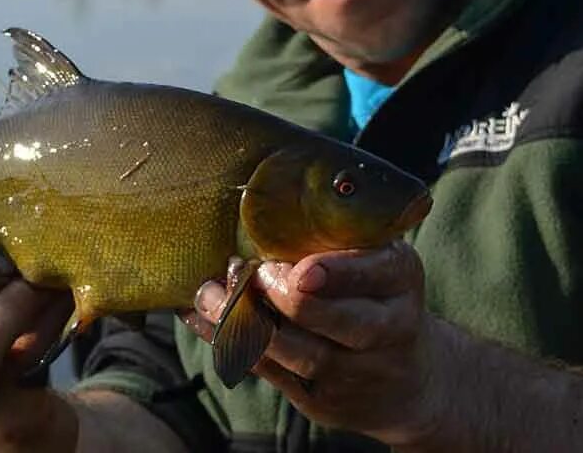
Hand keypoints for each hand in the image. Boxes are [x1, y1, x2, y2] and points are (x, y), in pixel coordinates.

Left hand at [181, 241, 446, 446]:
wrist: (409, 382)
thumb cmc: (376, 298)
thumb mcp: (376, 260)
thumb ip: (335, 239)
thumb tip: (262, 208)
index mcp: (400, 277)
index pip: (372, 271)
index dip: (334, 273)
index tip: (297, 270)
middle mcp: (386, 327)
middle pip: (331, 317)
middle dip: (279, 295)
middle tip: (242, 269)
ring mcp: (353, 371)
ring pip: (291, 349)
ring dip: (239, 318)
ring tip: (207, 292)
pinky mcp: (319, 400)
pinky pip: (268, 370)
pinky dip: (228, 341)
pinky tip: (200, 317)